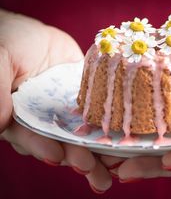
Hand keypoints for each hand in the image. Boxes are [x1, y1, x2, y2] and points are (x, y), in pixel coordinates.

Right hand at [0, 9, 117, 192]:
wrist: (34, 35)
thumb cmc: (10, 42)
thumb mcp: (0, 59)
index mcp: (20, 116)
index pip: (30, 136)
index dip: (42, 147)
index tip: (57, 156)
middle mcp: (45, 120)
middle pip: (61, 142)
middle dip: (76, 157)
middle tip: (92, 169)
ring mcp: (67, 113)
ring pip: (83, 135)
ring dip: (97, 151)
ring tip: (113, 166)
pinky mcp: (87, 102)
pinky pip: (100, 115)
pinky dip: (111, 128)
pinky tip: (124, 141)